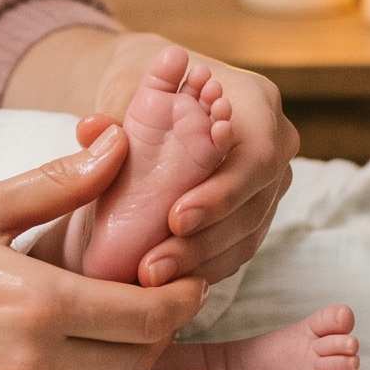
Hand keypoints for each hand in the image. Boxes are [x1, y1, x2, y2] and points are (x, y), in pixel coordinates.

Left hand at [80, 38, 296, 289]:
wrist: (156, 103)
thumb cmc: (146, 87)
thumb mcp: (127, 86)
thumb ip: (115, 109)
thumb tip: (93, 128)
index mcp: (257, 101)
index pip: (254, 155)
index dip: (222, 193)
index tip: (176, 219)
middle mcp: (275, 144)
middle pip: (252, 204)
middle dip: (203, 241)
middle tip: (153, 266)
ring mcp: (270, 184)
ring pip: (245, 235)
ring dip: (198, 264)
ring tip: (149, 278)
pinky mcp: (254, 214)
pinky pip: (236, 250)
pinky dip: (201, 268)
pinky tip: (165, 283)